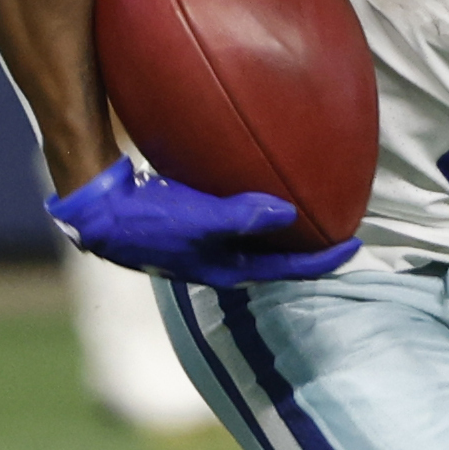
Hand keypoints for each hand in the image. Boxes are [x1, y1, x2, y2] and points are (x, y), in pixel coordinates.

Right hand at [48, 159, 358, 287]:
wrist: (94, 210)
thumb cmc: (144, 217)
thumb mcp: (195, 219)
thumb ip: (240, 217)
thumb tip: (287, 212)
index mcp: (224, 268)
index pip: (285, 268)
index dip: (322, 260)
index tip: (355, 246)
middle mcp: (216, 260)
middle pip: (273, 256)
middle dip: (306, 246)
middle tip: (338, 227)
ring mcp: (201, 243)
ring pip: (254, 238)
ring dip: (281, 227)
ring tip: (308, 206)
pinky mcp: (186, 221)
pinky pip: (233, 215)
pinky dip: (253, 205)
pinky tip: (258, 180)